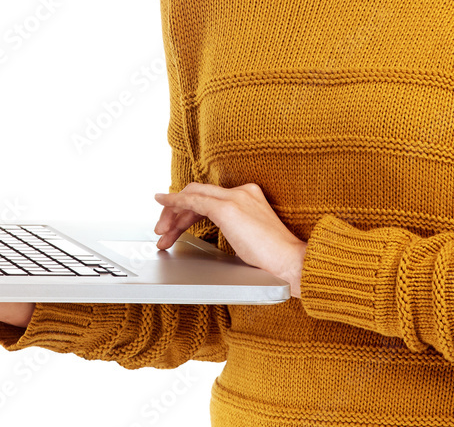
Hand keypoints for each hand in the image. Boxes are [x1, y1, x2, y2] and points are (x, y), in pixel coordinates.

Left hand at [153, 182, 306, 296]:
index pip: (210, 197)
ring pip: (192, 196)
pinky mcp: (227, 208)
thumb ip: (234, 230)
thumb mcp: (250, 238)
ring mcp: (235, 197)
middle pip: (198, 194)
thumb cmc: (275, 259)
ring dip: (172, 214)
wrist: (291, 262)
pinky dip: (175, 202)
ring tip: (161, 233)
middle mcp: (241, 191)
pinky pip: (193, 201)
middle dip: (175, 212)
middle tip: (162, 232)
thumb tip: (215, 238)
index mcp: (249, 196)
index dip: (189, 210)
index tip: (175, 223)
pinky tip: (163, 204)